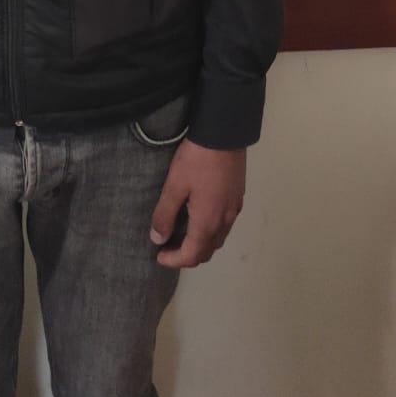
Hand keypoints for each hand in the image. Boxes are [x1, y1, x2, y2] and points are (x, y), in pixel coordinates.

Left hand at [149, 139, 245, 268]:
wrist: (224, 135)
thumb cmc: (196, 160)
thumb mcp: (174, 185)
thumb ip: (165, 214)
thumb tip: (158, 239)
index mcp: (207, 223)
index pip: (191, 255)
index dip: (173, 261)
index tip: (158, 256)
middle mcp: (224, 222)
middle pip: (207, 252)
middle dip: (187, 256)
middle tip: (168, 247)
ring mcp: (234, 211)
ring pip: (218, 240)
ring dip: (200, 245)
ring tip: (182, 235)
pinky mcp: (238, 199)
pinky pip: (225, 226)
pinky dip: (211, 232)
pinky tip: (200, 218)